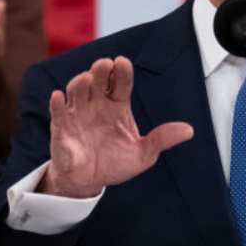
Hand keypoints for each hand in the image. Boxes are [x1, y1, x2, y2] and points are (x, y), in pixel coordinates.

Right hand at [40, 57, 193, 198]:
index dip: (122, 72)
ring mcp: (78, 114)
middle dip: (100, 70)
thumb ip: (162, 139)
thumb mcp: (143, 154)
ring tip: (87, 79)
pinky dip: (57, 104)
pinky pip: (58, 113)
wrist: (90, 182)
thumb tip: (189, 130)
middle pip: (98, 80)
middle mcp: (97, 104)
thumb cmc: (116, 163)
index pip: (121, 82)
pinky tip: (58, 96)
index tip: (123, 62)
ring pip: (77, 91)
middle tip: (105, 64)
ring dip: (80, 83)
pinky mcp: (62, 128)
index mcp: (117, 105)